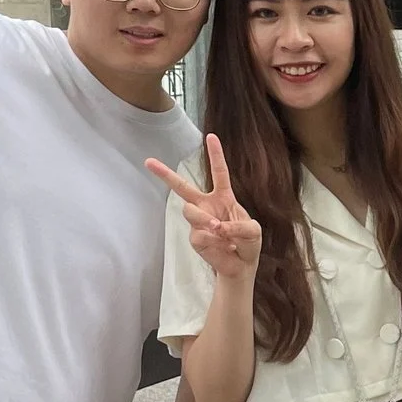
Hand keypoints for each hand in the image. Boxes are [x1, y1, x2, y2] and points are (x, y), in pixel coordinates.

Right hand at [147, 134, 261, 281]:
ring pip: (190, 211)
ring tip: (219, 229)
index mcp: (223, 197)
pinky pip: (199, 235)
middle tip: (149, 162)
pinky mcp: (195, 238)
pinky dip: (213, 240)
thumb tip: (217, 227)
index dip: (216, 154)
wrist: (242, 265)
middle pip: (182, 187)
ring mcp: (198, 221)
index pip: (219, 172)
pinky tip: (225, 245)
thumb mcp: (253, 231)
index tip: (211, 136)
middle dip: (165, 174)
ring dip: (205, 220)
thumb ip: (239, 226)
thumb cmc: (248, 243)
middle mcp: (207, 206)